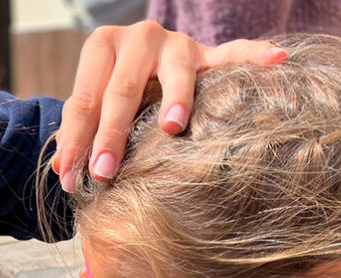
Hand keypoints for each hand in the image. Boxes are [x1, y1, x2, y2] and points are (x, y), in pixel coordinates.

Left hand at [53, 21, 287, 189]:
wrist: (142, 59)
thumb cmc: (112, 92)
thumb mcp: (92, 106)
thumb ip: (77, 134)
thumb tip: (64, 175)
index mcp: (101, 47)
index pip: (85, 99)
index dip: (75, 139)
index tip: (71, 176)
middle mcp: (138, 37)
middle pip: (122, 90)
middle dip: (111, 134)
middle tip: (105, 171)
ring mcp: (175, 43)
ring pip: (175, 73)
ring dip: (174, 99)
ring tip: (172, 127)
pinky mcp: (206, 53)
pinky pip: (232, 54)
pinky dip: (253, 55)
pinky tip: (275, 60)